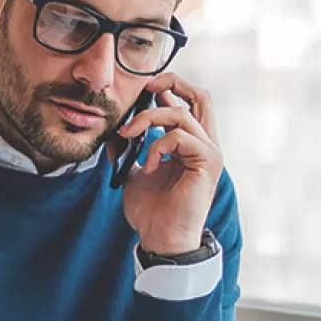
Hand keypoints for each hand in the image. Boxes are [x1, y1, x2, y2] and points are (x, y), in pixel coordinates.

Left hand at [119, 75, 223, 255]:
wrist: (160, 238)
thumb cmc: (152, 211)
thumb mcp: (132, 174)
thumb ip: (127, 152)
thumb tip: (112, 133)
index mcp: (190, 143)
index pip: (188, 102)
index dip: (169, 85)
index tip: (142, 87)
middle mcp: (204, 143)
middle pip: (201, 95)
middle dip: (173, 81)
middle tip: (145, 86)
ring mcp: (208, 153)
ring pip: (181, 114)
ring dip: (148, 119)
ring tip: (128, 134)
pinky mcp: (207, 162)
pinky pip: (180, 137)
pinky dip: (157, 146)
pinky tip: (148, 165)